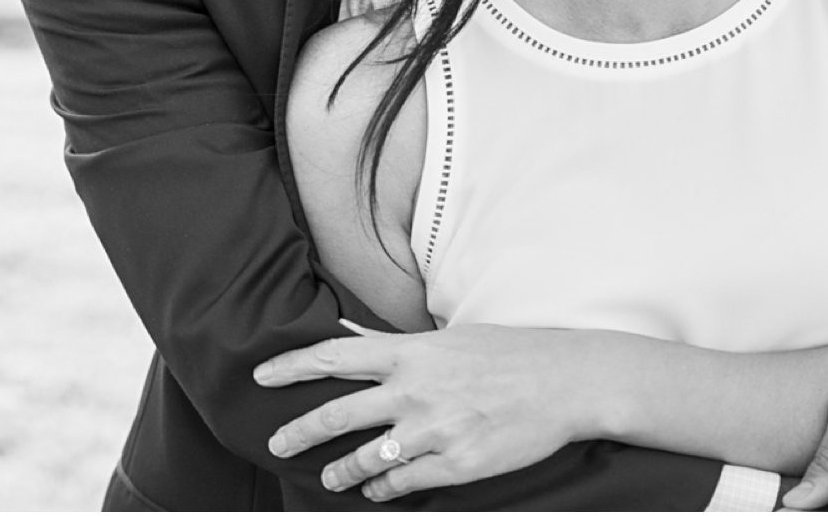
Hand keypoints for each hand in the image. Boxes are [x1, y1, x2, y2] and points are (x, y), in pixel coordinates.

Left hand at [254, 321, 593, 501]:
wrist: (565, 382)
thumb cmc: (510, 353)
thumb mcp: (448, 338)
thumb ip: (398, 346)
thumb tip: (353, 338)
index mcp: (412, 352)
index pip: (335, 355)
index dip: (291, 366)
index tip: (262, 377)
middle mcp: (414, 390)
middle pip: (337, 413)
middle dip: (299, 432)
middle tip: (276, 444)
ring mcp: (434, 430)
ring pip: (366, 458)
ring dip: (341, 471)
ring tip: (331, 478)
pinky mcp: (456, 464)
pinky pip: (403, 483)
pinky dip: (382, 488)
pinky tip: (376, 489)